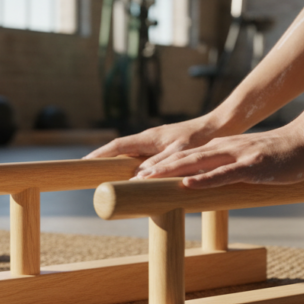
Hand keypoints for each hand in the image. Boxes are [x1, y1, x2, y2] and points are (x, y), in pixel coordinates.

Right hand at [84, 117, 219, 170]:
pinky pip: (144, 157)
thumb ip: (160, 164)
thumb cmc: (201, 138)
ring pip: (132, 154)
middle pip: (120, 150)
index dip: (100, 155)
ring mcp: (157, 142)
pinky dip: (134, 166)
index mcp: (149, 138)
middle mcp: (150, 138)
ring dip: (119, 163)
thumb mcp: (180, 152)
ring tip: (107, 177)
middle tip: (89, 172)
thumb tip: (137, 178)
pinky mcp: (165, 146)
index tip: (84, 163)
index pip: (117, 146)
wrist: (219, 125)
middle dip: (104, 160)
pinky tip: (137, 176)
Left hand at [132, 125, 303, 188]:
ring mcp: (237, 156)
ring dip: (171, 171)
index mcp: (220, 149)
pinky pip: (224, 175)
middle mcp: (223, 149)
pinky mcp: (251, 166)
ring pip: (198, 163)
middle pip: (183, 158)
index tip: (138, 175)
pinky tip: (187, 185)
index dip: (161, 165)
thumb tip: (210, 183)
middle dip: (156, 168)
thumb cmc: (279, 156)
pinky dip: (204, 180)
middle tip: (131, 177)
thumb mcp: (247, 162)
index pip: (185, 157)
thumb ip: (228, 169)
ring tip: (147, 178)